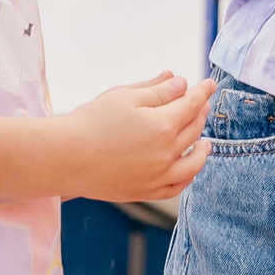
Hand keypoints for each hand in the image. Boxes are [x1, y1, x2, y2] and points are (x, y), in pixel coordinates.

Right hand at [55, 71, 217, 202]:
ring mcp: (157, 176)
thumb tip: (180, 82)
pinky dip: (188, 177)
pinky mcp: (144, 191)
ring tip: (205, 141)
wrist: (63, 157)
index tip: (210, 84)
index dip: (203, 91)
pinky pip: (176, 187)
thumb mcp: (124, 96)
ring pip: (193, 162)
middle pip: (194, 129)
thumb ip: (157, 90)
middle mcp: (166, 153)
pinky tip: (188, 168)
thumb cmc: (90, 122)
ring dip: (202, 148)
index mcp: (163, 125)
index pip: (193, 104)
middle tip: (201, 104)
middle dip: (201, 114)